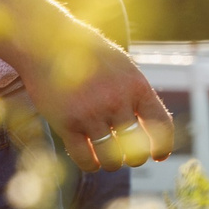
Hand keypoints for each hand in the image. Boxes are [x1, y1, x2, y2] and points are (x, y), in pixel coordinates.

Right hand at [17, 23, 176, 172]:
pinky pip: (85, 159)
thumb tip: (151, 128)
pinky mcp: (66, 123)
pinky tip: (92, 161)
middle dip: (134, 157)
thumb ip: (136, 94)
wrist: (46, 43)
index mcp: (137, 87)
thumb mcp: (122, 66)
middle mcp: (117, 101)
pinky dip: (92, 165)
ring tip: (109, 159)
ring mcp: (91, 113)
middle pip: (137, 149)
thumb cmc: (87, 54)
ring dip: (112, 163)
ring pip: (112, 159)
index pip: (161, 126)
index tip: (158, 156)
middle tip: (127, 155)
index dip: (162, 146)